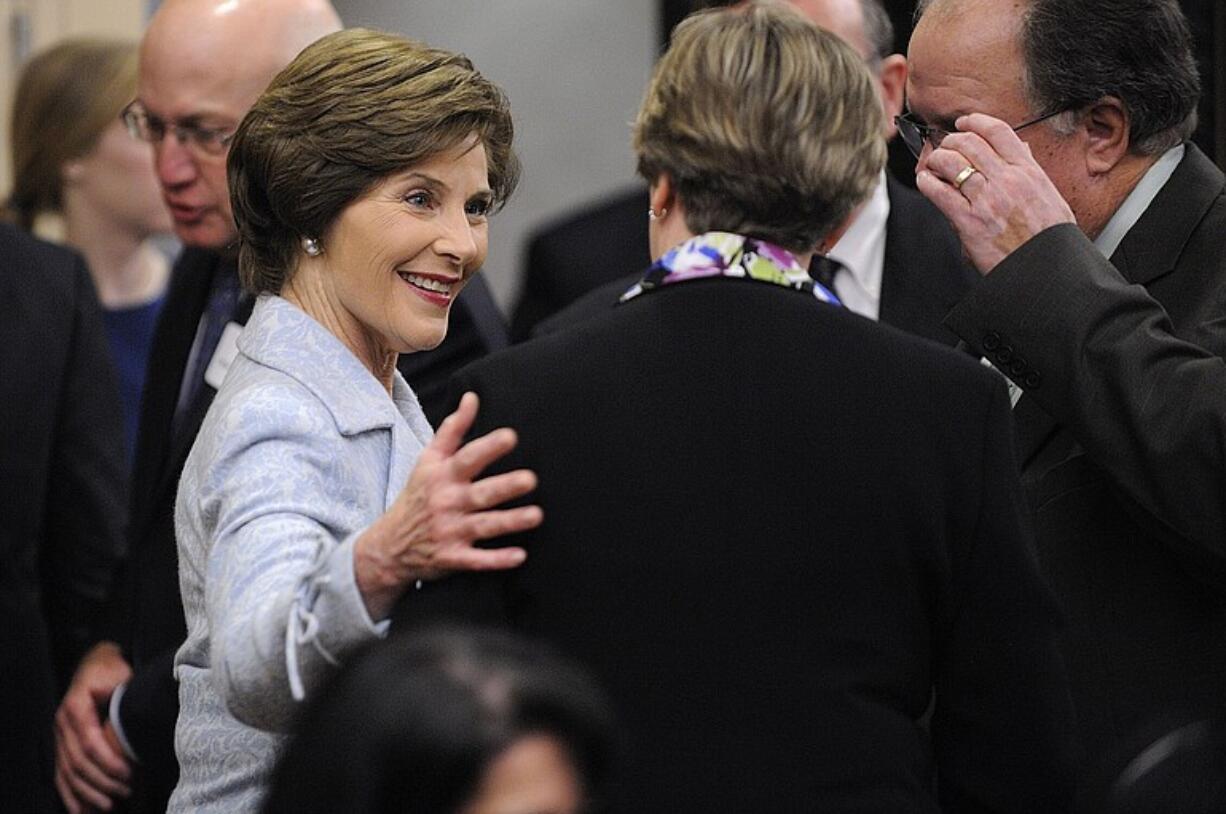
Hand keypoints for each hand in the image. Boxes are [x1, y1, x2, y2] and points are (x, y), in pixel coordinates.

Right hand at [54, 642, 132, 812]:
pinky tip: (82, 810)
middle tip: (126, 791)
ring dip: (88, 792)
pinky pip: (61, 774)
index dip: (108, 761)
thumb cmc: (110, 669)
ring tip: (109, 805)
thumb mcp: (118, 674)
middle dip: (102, 781)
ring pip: (68, 772)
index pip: (90, 742)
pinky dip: (71, 794)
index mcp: (76, 707)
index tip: (129, 773)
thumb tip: (129, 711)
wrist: (94, 663)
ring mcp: (59, 736)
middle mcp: (62, 724)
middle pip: (78, 762)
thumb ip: (122, 692)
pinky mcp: (61, 745)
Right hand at [355, 392, 540, 617]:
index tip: (511, 436)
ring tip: (536, 515)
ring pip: (484, 526)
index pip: (467, 458)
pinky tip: (519, 556)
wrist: (388, 546)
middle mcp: (446, 503)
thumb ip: (452, 429)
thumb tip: (472, 397)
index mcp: (442, 476)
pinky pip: (477, 561)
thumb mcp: (428, 460)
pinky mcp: (452, 558)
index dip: (488, 447)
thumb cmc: (418, 495)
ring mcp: (449, 532)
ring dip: (510, 522)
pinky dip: (496, 560)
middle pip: (480, 493)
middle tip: (531, 479)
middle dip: (505, 486)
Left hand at [916, 112, 1075, 273]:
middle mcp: (1007, 180)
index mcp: (1028, 172)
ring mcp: (987, 200)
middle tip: (944, 147)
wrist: (1047, 268)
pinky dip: (927, 181)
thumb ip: (1031, 171)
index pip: (998, 132)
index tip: (964, 123)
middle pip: (969, 143)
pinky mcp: (969, 221)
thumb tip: (1020, 148)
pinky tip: (925, 181)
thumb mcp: (1050, 196)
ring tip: (933, 164)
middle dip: (951, 141)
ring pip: (951, 162)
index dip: (975, 122)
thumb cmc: (1049, 238)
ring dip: (936, 158)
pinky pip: (939, 192)